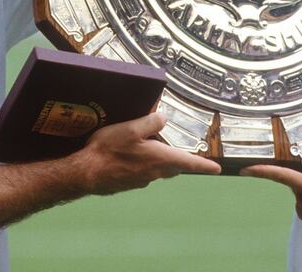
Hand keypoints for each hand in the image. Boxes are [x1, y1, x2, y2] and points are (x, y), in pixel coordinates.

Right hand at [73, 112, 220, 194]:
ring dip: (157, 160)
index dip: (204, 165)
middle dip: (178, 159)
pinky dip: (142, 164)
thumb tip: (163, 118)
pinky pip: (142, 172)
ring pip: (157, 169)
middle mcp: (154, 173)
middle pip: (173, 166)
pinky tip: (128, 155)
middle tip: (179, 151)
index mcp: (159, 159)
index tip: (217, 169)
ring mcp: (141, 180)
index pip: (189, 163)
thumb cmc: (108, 151)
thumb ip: (151, 122)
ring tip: (148, 146)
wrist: (85, 173)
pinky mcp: (128, 183)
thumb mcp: (131, 128)